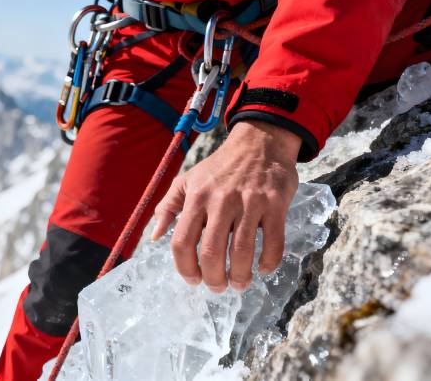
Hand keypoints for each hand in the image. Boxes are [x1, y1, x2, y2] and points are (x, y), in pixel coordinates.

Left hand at [151, 120, 300, 292]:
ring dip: (240, 276)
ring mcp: (249, 203)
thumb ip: (168, 207)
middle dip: (213, 278)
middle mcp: (220, 201)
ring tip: (239, 284)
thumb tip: (154, 236)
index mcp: (196, 198)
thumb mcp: (187, 180)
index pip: (182, 242)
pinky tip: (263, 269)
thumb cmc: (219, 167)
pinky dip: (268, 261)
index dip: (185, 268)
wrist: (259, 143)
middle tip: (217, 288)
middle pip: (211, 252)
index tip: (193, 280)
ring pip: (242, 251)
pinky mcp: (275, 204)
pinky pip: (273, 241)